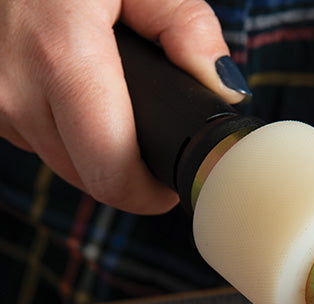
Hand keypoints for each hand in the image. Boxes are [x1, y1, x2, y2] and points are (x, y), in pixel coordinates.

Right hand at [0, 0, 244, 212]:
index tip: (169, 187)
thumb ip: (188, 30)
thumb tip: (222, 90)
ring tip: (121, 114)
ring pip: (63, 164)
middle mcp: (15, 88)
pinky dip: (67, 132)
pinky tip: (81, 100)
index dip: (147, 194)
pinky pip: (38, 140)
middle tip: (156, 149)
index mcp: (61, 56)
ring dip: (98, 154)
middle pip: (90, 178)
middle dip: (129, 175)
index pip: (110, 172)